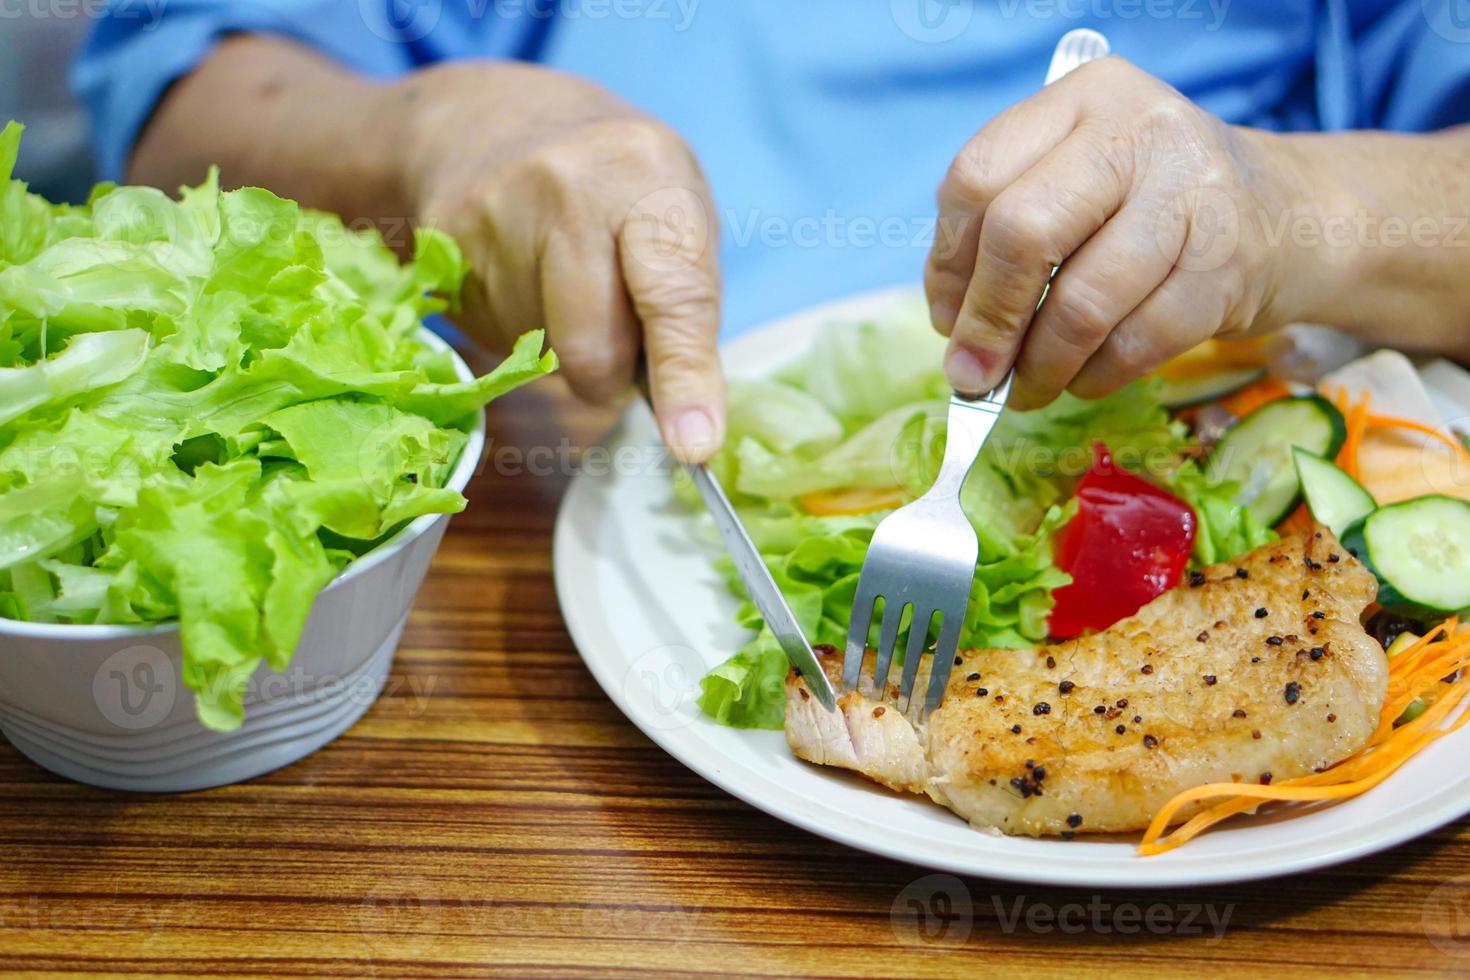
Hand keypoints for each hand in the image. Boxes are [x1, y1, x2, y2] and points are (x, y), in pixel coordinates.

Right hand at [396, 62, 724, 460]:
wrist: (486, 121)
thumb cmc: (611, 182)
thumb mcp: (675, 210)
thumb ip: (687, 305)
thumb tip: (691, 426)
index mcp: (646, 172)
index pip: (672, 294)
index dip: (684, 377)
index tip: (694, 445)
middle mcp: (567, 185)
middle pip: (593, 349)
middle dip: (609, 373)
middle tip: (613, 331)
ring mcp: (493, 213)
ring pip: (540, 357)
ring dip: (559, 345)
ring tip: (557, 274)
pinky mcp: (440, 245)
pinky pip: (492, 342)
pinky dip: (515, 329)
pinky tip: (516, 272)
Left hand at [924, 58, 1309, 409]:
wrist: (1286, 216)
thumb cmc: (1150, 207)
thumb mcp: (1077, 184)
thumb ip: (1007, 233)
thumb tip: (954, 330)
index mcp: (1082, 98)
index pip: (977, 177)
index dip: (948, 262)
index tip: (947, 316)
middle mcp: (1138, 130)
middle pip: (1023, 233)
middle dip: (987, 322)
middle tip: (973, 373)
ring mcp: (1193, 194)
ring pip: (1081, 302)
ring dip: (1040, 366)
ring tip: (1026, 389)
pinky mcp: (1229, 266)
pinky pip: (1136, 342)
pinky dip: (1095, 376)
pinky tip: (1082, 379)